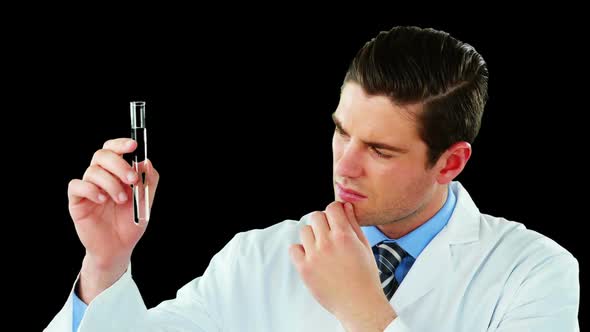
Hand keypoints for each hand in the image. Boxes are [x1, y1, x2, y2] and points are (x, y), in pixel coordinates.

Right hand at [67, 138, 158, 301]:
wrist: (118, 248)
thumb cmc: (130, 224)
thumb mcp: (146, 201)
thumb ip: (148, 181)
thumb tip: (146, 162)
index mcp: (117, 173)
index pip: (114, 149)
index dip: (121, 144)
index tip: (134, 146)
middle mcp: (101, 177)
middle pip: (102, 155)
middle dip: (119, 164)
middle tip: (132, 180)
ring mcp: (88, 188)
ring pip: (92, 171)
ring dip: (110, 183)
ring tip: (121, 200)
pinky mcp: (77, 201)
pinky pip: (77, 186)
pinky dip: (91, 190)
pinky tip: (102, 200)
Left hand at [289, 202, 395, 330]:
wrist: (359, 304)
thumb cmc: (365, 277)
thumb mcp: (364, 246)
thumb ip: (353, 224)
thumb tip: (346, 206)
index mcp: (344, 236)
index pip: (332, 207)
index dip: (335, 210)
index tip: (336, 217)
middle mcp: (327, 243)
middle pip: (316, 216)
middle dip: (323, 222)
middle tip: (329, 234)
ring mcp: (314, 256)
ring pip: (305, 230)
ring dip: (312, 236)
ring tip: (322, 248)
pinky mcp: (304, 269)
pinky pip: (294, 249)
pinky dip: (300, 251)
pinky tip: (311, 257)